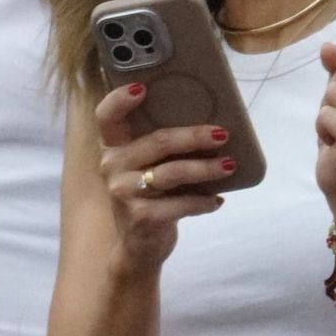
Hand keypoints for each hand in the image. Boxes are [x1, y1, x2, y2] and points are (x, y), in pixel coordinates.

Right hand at [95, 83, 227, 270]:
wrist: (139, 247)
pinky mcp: (141, 217)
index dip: (120, 100)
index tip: (143, 87)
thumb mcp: (149, 168)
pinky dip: (203, 201)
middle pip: (157, 141)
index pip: (106, 117)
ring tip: (230, 165)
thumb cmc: (151, 196)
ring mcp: (123, 193)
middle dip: (195, 136)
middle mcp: (112, 167)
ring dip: (207, 168)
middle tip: (223, 135)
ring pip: (173, 172)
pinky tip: (217, 200)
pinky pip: (181, 203)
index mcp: (114, 147)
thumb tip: (212, 124)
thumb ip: (163, 146)